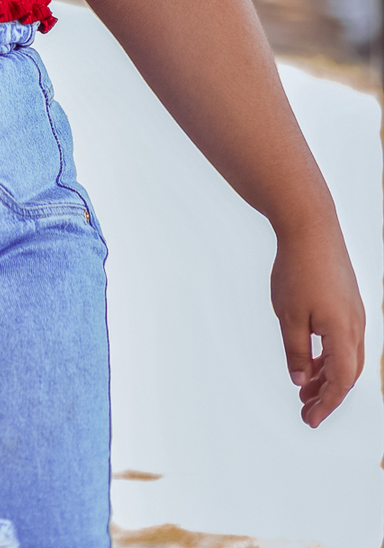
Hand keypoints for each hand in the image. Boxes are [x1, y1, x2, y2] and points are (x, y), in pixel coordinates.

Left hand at [271, 216, 365, 425]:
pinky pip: (344, 339)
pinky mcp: (348, 301)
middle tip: (305, 411)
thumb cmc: (298, 269)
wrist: (311, 226)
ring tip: (304, 389)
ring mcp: (354, 312)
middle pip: (347, 374)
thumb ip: (296, 352)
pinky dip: (329, 355)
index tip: (309, 420)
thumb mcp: (289, 316)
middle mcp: (356, 326)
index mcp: (344, 334)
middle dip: (327, 395)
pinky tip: (310, 359)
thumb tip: (300, 380)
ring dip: (327, 376)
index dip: (325, 405)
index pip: (340, 382)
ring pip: (346, 356)